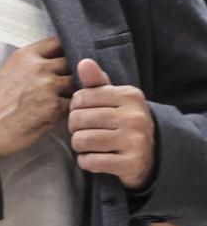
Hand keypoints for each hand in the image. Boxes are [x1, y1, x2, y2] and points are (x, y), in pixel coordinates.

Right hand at [0, 38, 70, 159]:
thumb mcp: (9, 72)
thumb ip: (32, 64)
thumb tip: (56, 63)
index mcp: (25, 55)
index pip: (59, 42)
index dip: (67, 51)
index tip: (68, 59)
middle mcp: (39, 67)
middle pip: (74, 62)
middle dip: (74, 72)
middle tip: (68, 84)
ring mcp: (48, 86)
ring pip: (79, 82)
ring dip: (76, 91)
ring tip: (64, 101)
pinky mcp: (54, 106)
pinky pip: (76, 103)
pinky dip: (71, 109)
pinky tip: (59, 114)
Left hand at [70, 59, 155, 191]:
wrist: (151, 153)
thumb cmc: (123, 121)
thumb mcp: (114, 99)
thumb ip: (96, 82)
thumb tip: (83, 62)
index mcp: (130, 95)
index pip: (80, 98)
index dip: (75, 107)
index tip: (84, 113)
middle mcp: (135, 116)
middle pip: (77, 119)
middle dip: (74, 128)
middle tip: (85, 131)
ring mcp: (134, 141)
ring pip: (81, 141)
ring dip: (79, 145)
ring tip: (91, 144)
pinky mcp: (130, 163)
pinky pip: (90, 162)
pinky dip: (86, 161)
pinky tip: (96, 158)